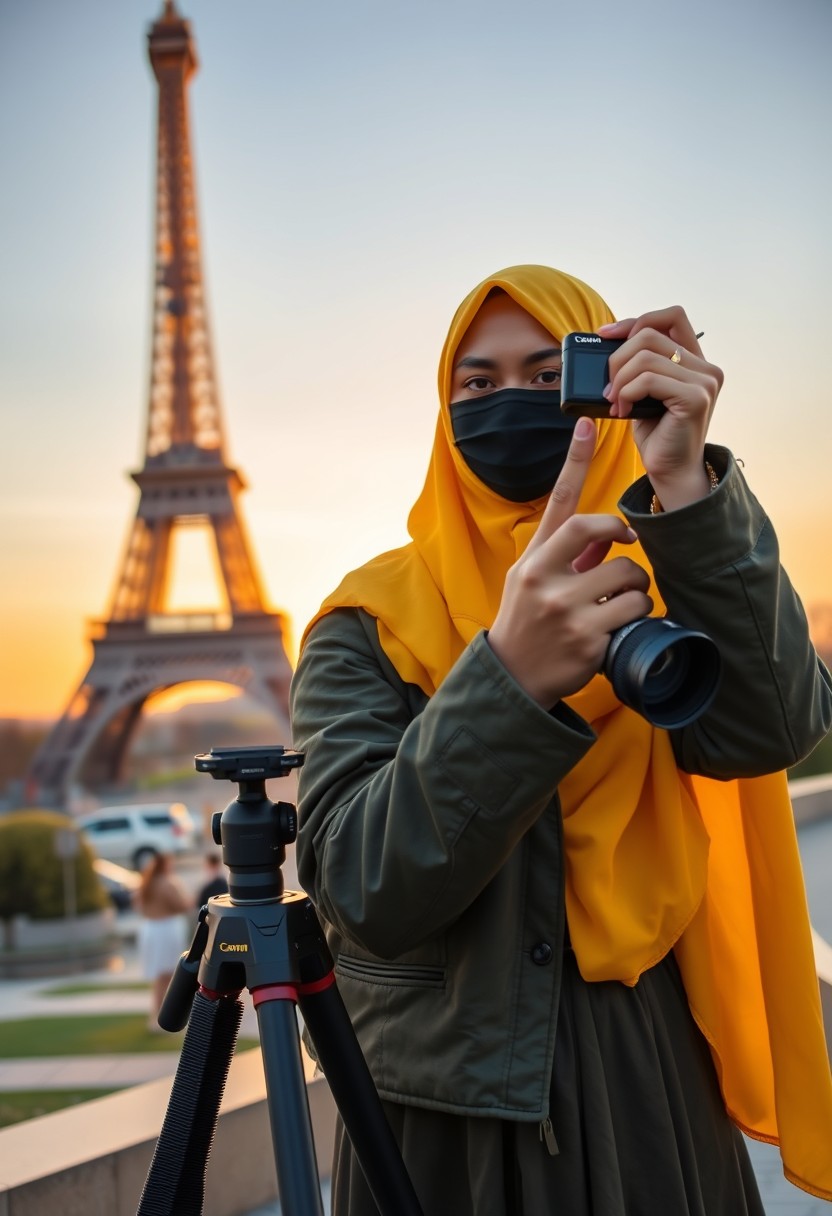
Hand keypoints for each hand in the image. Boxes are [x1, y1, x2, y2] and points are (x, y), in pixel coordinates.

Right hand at [487, 417, 652, 708]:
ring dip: (635, 589)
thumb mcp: (534, 584)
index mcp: (533, 560)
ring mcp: (566, 608)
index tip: (586, 425)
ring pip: (629, 575)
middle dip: (625, 541)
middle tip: (628, 555)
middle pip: (602, 530)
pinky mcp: (588, 637)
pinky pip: (635, 609)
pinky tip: (618, 628)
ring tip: (618, 605)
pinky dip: (636, 615)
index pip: (559, 503)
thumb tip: (609, 534)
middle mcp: (545, 578)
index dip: (574, 461)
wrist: (513, 679)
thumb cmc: (528, 624)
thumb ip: (568, 556)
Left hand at [597, 306, 723, 511]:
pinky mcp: (696, 398)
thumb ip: (640, 363)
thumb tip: (608, 340)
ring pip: (645, 357)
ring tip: (614, 402)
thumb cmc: (656, 433)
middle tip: (608, 387)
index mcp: (695, 361)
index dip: (635, 320)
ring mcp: (705, 381)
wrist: (670, 471)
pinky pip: (648, 379)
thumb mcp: (644, 390)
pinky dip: (626, 393)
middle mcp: (706, 367)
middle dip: (618, 358)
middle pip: (650, 334)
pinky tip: (623, 410)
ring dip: (619, 380)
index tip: (606, 335)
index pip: (671, 316)